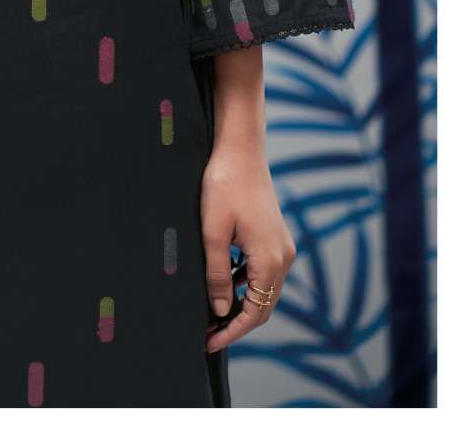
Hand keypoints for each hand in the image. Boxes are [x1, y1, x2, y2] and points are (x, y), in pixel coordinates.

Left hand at [201, 142, 295, 353]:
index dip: (232, 331)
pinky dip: (246, 283)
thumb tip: (220, 310)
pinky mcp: (274, 235)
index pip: (255, 312)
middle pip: (263, 305)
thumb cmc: (223, 184)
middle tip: (208, 332)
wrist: (240, 148)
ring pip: (264, 289)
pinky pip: (262, 270)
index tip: (209, 341)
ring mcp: (281, 245)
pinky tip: (224, 281)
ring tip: (212, 311)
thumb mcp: (212, 232)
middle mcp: (283, 256)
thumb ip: (217, 274)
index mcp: (270, 260)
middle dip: (237, 322)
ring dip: (242, 303)